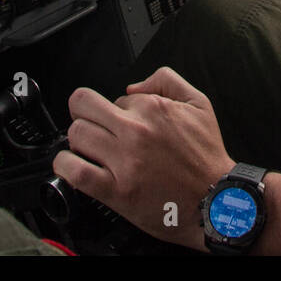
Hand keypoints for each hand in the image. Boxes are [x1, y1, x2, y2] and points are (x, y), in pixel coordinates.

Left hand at [53, 67, 234, 250]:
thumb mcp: (199, 104)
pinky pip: (75, 171)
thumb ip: (167, 80)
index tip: (125, 124)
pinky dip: (65, 165)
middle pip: (83, 107)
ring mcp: (123, 161)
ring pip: (76, 134)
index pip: (113, 98)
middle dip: (87, 115)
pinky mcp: (115, 190)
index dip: (117, 111)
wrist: (215, 199)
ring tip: (92, 149)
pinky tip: (72, 164)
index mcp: (153, 108)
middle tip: (96, 129)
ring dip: (79, 140)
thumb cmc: (206, 158)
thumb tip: (132, 86)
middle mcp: (136, 131)